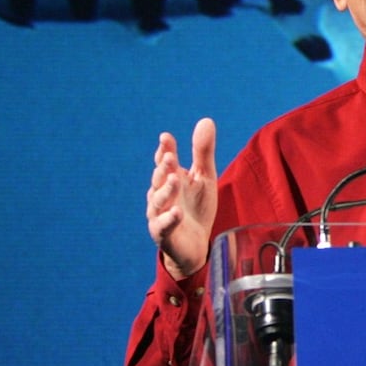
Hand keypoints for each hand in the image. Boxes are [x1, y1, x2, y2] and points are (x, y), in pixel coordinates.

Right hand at [146, 118, 217, 280]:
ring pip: (158, 202)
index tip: (166, 138)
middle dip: (163, 168)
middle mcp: (162, 195)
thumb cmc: (197, 208)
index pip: (165, 162)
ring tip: (175, 179)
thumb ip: (203, 152)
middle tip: (169, 157)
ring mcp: (160, 215)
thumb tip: (206, 120)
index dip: (165, 150)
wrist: (196, 245)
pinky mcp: (164, 235)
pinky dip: (169, 219)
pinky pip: (163, 226)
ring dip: (165, 190)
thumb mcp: (204, 177)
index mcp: (171, 179)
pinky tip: (176, 212)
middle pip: (159, 179)